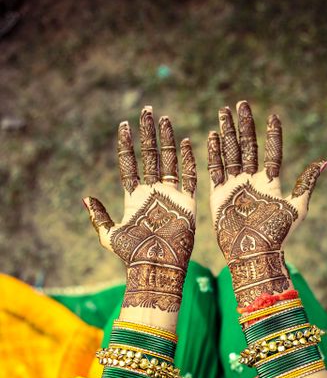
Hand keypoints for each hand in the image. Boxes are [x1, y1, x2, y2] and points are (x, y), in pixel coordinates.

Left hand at [84, 107, 195, 315]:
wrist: (158, 266)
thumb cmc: (133, 254)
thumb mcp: (109, 235)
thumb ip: (98, 216)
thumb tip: (86, 197)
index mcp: (134, 197)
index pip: (129, 164)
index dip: (126, 145)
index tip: (124, 125)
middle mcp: (152, 192)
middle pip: (150, 156)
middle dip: (147, 134)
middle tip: (146, 110)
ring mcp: (170, 195)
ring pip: (169, 160)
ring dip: (166, 140)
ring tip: (163, 119)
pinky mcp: (186, 202)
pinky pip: (189, 177)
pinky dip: (188, 160)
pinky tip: (186, 141)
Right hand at [208, 101, 325, 307]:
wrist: (252, 253)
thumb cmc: (276, 234)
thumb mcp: (296, 208)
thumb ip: (306, 183)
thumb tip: (323, 161)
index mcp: (270, 182)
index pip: (272, 152)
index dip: (273, 134)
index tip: (273, 115)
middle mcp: (252, 180)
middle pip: (248, 146)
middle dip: (244, 125)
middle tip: (241, 103)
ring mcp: (235, 186)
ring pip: (230, 152)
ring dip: (228, 132)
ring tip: (224, 111)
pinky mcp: (220, 194)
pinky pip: (216, 169)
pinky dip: (214, 152)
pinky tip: (213, 135)